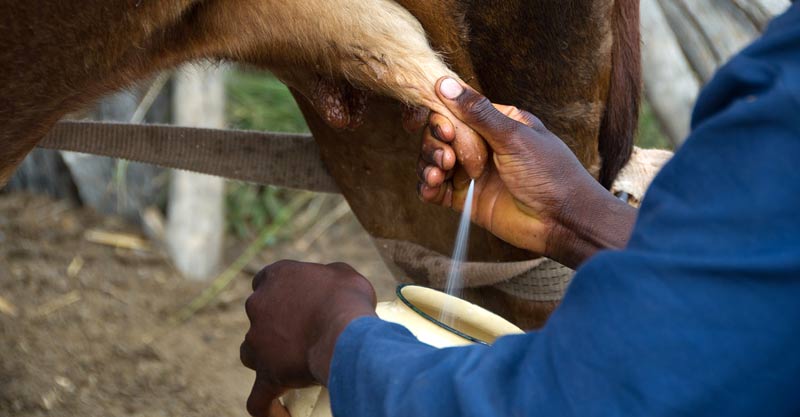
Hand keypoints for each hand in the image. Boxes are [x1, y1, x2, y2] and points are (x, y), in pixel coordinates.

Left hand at [240, 261, 377, 416]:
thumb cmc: (347, 299)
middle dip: (274, 325)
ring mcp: (257, 341)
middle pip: (259, 316)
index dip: (279, 291)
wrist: (345, 332)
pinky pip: (258, 398)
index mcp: (277, 276)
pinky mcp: (265, 373)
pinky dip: (266, 407)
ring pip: (251, 352)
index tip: (295, 301)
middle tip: (302, 334)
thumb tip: (330, 286)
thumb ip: (328, 275)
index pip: (266, 280)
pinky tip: (276, 413)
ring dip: (264, 358)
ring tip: (289, 367)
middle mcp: (259, 305)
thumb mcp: (343, 274)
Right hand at [418, 77, 636, 267]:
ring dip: (428, 163)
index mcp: (496, 122)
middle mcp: (481, 145)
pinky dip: (427, 187)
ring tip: (439, 173)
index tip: (435, 127)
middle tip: (447, 157)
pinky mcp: (466, 199)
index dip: (438, 115)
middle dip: (434, 143)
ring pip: (433, 160)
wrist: (563, 221)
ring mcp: (472, 172)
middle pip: (439, 135)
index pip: (455, 110)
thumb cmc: (550, 173)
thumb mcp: (514, 136)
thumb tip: (445, 83)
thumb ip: (477, 113)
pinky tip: (431, 187)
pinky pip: (436, 189)